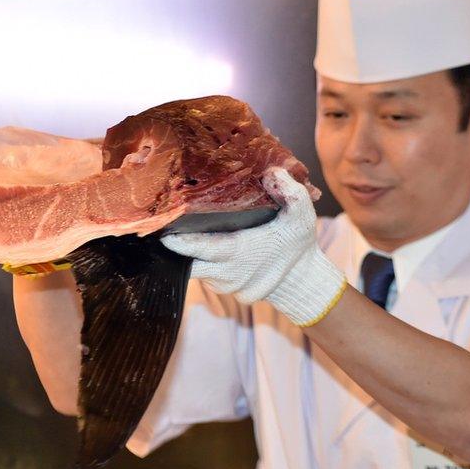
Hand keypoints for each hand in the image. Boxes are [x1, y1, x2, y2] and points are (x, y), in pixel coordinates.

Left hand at [161, 167, 345, 325]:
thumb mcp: (301, 212)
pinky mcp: (232, 296)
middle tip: (168, 232)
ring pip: (201, 272)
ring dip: (196, 257)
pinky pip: (212, 280)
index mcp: (240, 252)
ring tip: (190, 236)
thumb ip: (289, 190)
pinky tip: (211, 251)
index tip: (164, 234)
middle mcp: (230, 274)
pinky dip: (210, 267)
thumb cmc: (298, 242)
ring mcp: (229, 287)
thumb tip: (271, 172)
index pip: (201, 249)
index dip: (180, 243)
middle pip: (190, 265)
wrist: (305, 279)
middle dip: (178, 252)